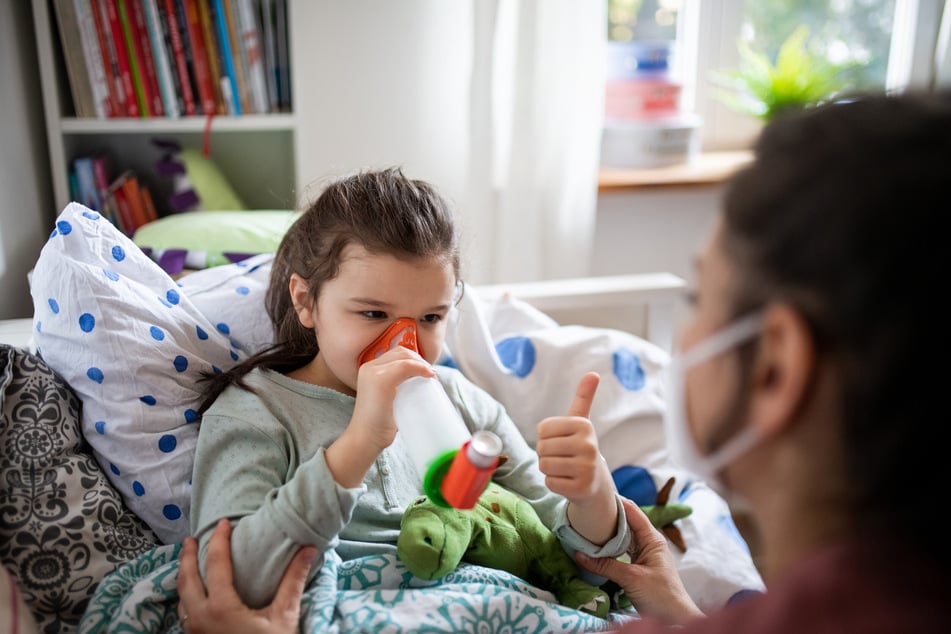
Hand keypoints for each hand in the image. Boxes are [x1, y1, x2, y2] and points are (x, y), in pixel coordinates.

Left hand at [177, 518, 316, 633]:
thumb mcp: (284, 615)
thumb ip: (293, 580)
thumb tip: (309, 549)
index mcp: (220, 607)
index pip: (216, 563)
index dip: (220, 540)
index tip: (224, 523)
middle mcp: (200, 619)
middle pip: (185, 578)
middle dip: (187, 556)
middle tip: (192, 539)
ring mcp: (195, 633)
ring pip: (181, 598)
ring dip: (184, 577)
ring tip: (190, 563)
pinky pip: (185, 614)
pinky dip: (187, 597)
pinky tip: (196, 596)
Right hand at [328, 346, 435, 486]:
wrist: (365, 439)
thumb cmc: (378, 424)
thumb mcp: (386, 400)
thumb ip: (396, 390)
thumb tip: (421, 387)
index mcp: (369, 370)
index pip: (396, 354)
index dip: (414, 360)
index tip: (426, 373)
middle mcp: (369, 367)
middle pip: (401, 352)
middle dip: (420, 360)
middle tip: (430, 376)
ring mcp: (374, 372)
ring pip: (405, 357)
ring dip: (422, 364)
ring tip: (431, 377)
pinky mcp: (381, 380)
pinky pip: (406, 366)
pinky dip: (420, 368)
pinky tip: (429, 376)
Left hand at [537, 372, 616, 542]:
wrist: (595, 482)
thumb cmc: (580, 447)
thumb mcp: (580, 421)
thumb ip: (584, 397)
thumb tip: (593, 373)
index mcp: (584, 425)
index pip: (543, 428)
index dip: (545, 436)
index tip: (561, 440)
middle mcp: (589, 446)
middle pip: (542, 448)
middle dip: (546, 454)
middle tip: (562, 457)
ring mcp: (587, 469)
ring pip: (544, 466)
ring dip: (548, 469)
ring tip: (564, 468)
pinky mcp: (582, 488)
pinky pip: (550, 483)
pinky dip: (554, 483)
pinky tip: (568, 481)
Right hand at [575, 498, 703, 625]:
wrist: (676, 620)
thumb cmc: (661, 596)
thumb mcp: (631, 578)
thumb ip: (605, 565)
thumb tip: (579, 554)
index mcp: (652, 539)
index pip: (632, 511)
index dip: (615, 501)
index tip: (596, 495)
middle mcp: (649, 543)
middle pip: (626, 522)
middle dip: (607, 516)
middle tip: (585, 511)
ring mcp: (644, 555)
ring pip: (622, 537)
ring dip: (607, 533)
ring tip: (586, 526)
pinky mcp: (639, 567)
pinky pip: (621, 551)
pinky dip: (609, 548)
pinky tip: (596, 547)